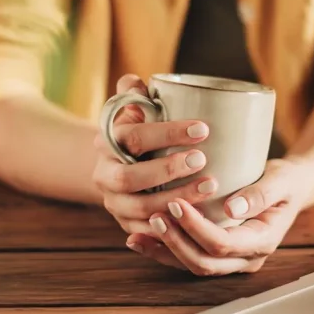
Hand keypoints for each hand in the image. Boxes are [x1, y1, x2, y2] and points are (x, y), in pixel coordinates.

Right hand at [92, 74, 219, 235]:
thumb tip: (134, 82)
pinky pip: (146, 231)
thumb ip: (135, 95)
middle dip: (167, 170)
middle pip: (130, 177)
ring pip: (141, 207)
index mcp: (106, 142)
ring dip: (176, 198)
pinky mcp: (127, 224)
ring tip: (210, 187)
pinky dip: (171, 226)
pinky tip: (197, 219)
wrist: (119, 167)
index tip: (202, 129)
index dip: (167, 133)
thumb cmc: (139, 132)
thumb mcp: (134, 111)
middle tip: (202, 160)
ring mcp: (114, 202)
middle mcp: (103, 174)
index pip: (133, 137)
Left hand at [125, 159, 305, 274]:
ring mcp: (232, 259)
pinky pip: (188, 257)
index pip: (223, 244)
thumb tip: (232, 208)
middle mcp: (246, 257)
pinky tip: (142, 238)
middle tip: (155, 215)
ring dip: (165, 250)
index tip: (176, 203)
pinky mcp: (218, 252)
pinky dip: (164, 250)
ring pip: (192, 265)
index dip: (196, 227)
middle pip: (204, 261)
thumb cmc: (286, 180)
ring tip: (140, 231)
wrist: (291, 187)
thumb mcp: (281, 179)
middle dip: (176, 241)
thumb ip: (260, 194)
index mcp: (262, 240)